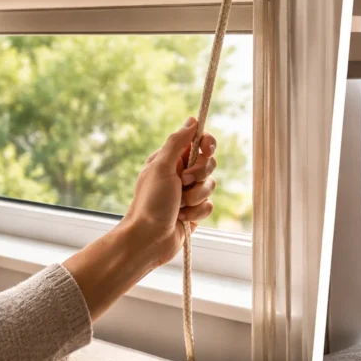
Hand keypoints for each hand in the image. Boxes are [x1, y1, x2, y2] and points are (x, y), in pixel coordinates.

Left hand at [120, 116, 217, 268]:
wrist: (148, 239)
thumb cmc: (150, 202)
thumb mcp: (161, 167)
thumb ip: (177, 142)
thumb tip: (191, 121)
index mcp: (170, 160)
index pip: (197, 142)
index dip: (206, 143)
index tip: (207, 148)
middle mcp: (180, 174)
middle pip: (209, 163)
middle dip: (200, 174)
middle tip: (184, 182)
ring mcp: (188, 193)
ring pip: (211, 186)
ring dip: (196, 197)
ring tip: (179, 206)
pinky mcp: (194, 211)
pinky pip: (209, 205)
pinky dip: (197, 212)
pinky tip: (183, 218)